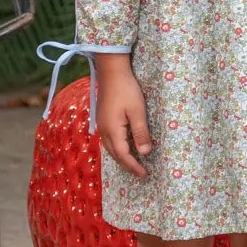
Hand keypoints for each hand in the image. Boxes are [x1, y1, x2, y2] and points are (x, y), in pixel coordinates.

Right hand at [92, 54, 153, 177]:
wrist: (112, 71)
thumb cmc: (127, 89)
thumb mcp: (138, 111)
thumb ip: (140, 133)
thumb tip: (145, 153)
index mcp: (113, 130)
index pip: (123, 155)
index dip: (134, 166)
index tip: (144, 174)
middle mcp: (104, 130)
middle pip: (115, 154)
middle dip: (127, 165)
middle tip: (140, 172)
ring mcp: (101, 124)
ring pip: (110, 148)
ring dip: (121, 157)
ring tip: (133, 163)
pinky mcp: (102, 118)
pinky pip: (109, 140)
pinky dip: (117, 148)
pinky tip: (124, 146)